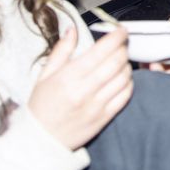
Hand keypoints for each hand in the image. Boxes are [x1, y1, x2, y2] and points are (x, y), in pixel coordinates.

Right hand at [29, 25, 133, 149]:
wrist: (40, 140)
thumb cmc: (42, 106)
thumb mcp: (45, 75)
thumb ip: (61, 50)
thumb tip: (72, 29)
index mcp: (69, 76)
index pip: (102, 50)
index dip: (117, 37)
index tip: (121, 31)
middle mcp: (85, 90)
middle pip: (117, 61)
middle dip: (123, 48)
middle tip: (122, 44)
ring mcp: (97, 105)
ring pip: (124, 77)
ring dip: (127, 65)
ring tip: (121, 61)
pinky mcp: (104, 118)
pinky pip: (125, 96)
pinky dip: (129, 83)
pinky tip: (122, 79)